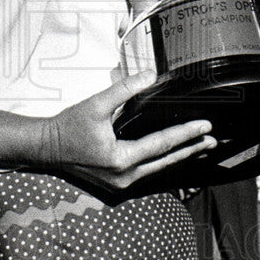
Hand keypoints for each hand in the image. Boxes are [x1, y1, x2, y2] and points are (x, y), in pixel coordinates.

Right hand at [42, 70, 215, 190]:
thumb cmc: (69, 127)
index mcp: (121, 159)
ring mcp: (121, 183)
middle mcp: (124, 176)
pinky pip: (147, 173)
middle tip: (212, 141)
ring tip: (199, 148)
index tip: (205, 127)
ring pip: (158, 170)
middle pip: (166, 162)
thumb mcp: (96, 104)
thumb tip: (149, 76)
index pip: (162, 144)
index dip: (186, 134)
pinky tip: (173, 156)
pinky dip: (163, 163)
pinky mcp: (117, 183)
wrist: (47, 148)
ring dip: (179, 158)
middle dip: (191, 150)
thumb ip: (124, 89)